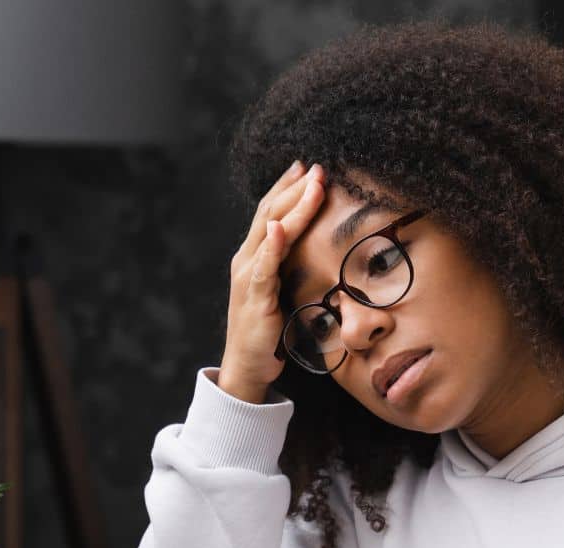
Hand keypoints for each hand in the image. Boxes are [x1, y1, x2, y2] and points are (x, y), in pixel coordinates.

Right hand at [218, 160, 326, 402]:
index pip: (271, 211)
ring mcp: (247, 276)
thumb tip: (313, 247)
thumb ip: (291, 266)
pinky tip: (278, 226)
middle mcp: (246, 259)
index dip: (288, 187)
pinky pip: (262, 266)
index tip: (308, 167)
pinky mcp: (254, 297)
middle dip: (294, 187)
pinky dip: (270, 245)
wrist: (248, 365)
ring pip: (270, 232)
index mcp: (254, 255)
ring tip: (312, 184)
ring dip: (292, 206)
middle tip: (317, 167)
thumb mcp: (283, 290)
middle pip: (270, 212)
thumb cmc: (268, 330)